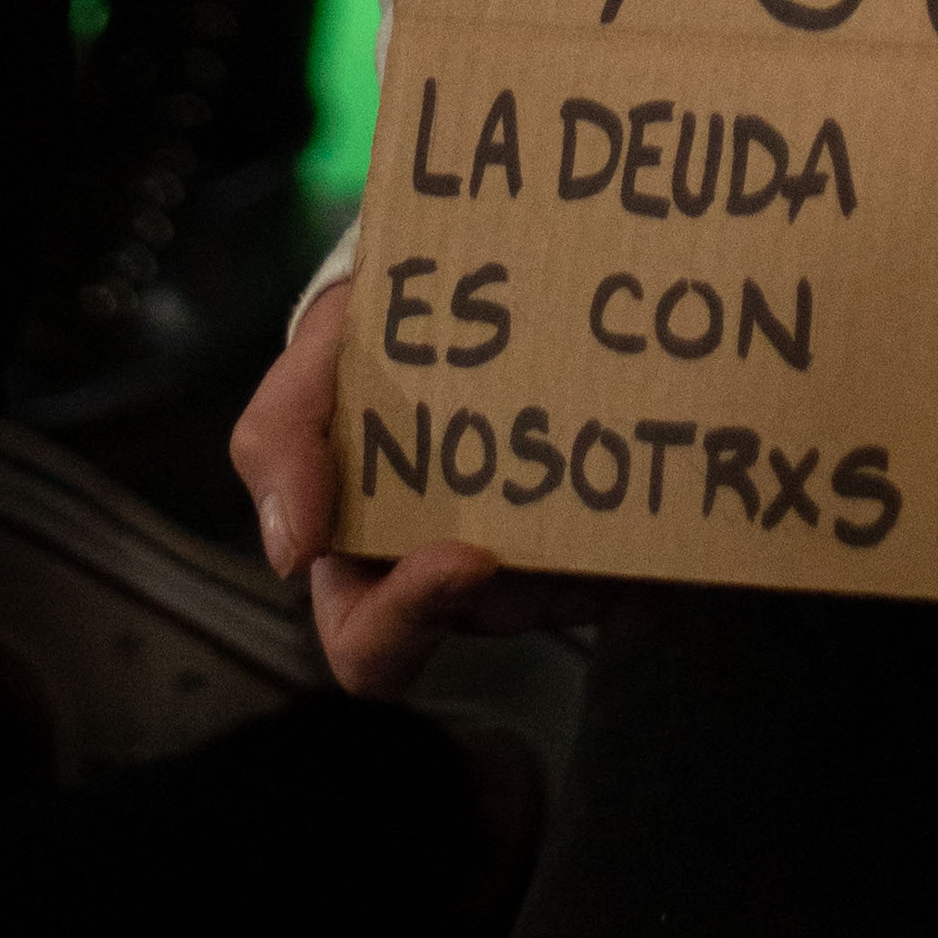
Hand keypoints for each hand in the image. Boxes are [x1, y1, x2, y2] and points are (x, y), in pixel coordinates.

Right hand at [232, 271, 607, 696]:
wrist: (448, 284)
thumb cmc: (361, 345)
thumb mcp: (307, 369)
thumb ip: (278, 442)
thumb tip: (291, 555)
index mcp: (370, 569)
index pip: (376, 652)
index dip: (415, 618)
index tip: (468, 554)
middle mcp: (456, 584)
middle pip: (494, 619)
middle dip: (527, 571)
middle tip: (559, 496)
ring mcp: (531, 569)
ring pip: (567, 601)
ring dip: (590, 549)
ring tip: (616, 457)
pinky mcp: (603, 547)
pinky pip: (635, 581)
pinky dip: (648, 552)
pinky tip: (659, 498)